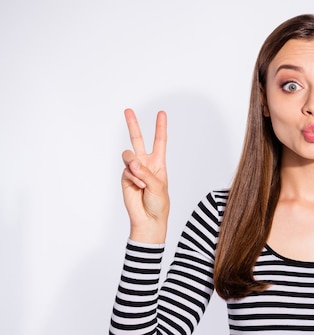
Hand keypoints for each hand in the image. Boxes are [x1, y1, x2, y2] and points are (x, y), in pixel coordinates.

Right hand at [121, 108, 169, 242]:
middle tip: (128, 110)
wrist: (148, 219)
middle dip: (133, 125)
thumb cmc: (158, 204)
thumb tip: (132, 162)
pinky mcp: (125, 177)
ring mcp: (133, 170)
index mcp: (158, 163)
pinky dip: (133, 179)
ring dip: (135, 166)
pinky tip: (138, 187)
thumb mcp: (158, 186)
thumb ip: (145, 172)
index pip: (160, 141)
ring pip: (129, 156)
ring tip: (141, 180)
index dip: (160, 127)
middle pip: (138, 140)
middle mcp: (145, 163)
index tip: (161, 113)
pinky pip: (127, 171)